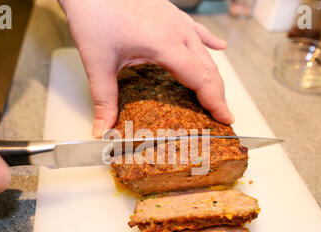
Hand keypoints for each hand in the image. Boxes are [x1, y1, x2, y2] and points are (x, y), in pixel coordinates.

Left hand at [59, 0, 233, 136]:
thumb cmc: (94, 14)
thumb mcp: (98, 63)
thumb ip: (104, 99)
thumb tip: (102, 130)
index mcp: (166, 44)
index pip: (201, 79)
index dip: (216, 102)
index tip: (226, 119)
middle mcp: (177, 31)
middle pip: (208, 67)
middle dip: (218, 93)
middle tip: (222, 115)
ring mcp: (175, 19)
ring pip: (204, 51)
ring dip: (213, 73)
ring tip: (217, 93)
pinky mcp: (169, 12)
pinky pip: (196, 30)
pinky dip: (209, 42)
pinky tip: (219, 46)